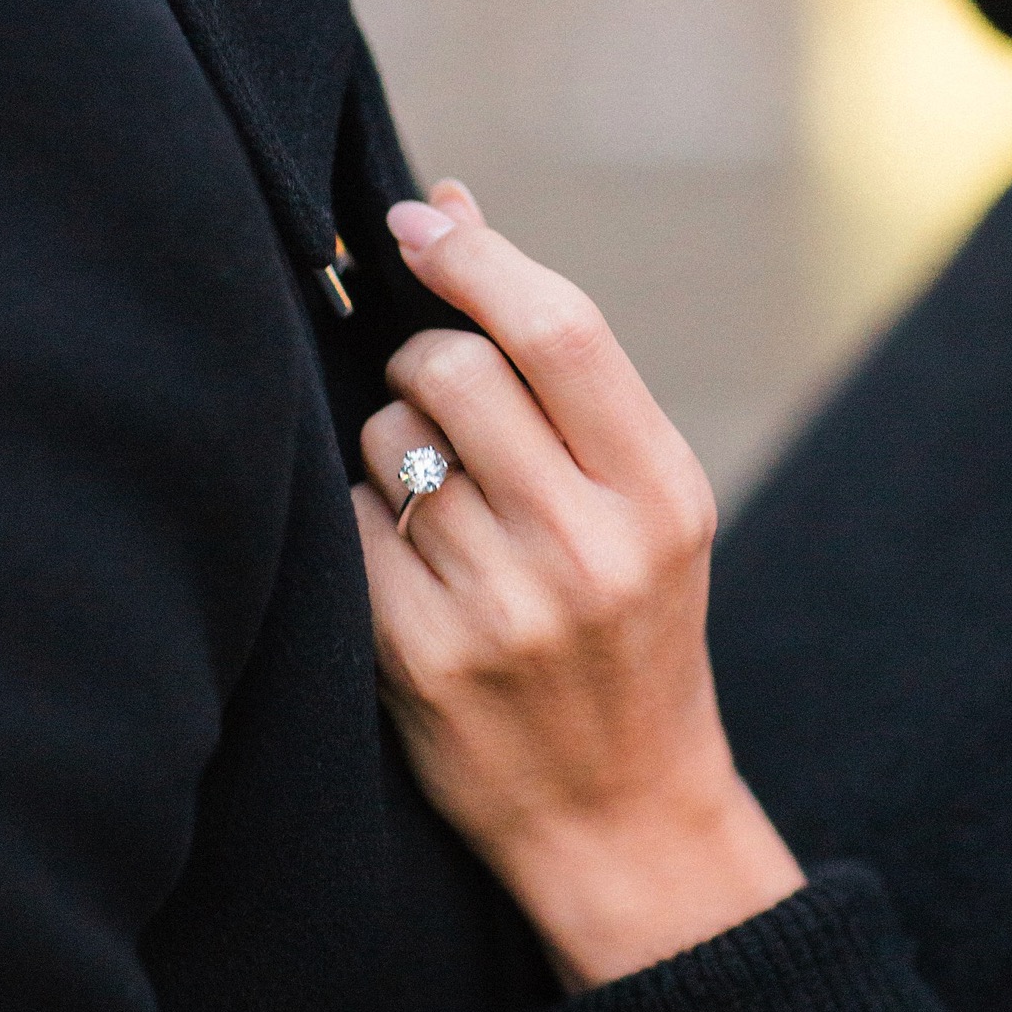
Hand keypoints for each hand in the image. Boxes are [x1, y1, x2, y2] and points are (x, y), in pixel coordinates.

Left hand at [355, 182, 804, 991]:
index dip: (476, 255)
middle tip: (441, 396)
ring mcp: (500, 605)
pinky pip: (350, 520)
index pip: (559, 328)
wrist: (617, 809)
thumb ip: (561, 365)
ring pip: (388, 440)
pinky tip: (412, 562)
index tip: (419, 217)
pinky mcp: (417, 654)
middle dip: (425, 358)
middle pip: (455, 369)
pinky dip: (365, 518)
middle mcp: (588, 545)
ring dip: (393, 444)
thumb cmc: (630, 626)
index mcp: (661, 491)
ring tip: (442, 504)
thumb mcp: (646, 500)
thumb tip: (451, 202)